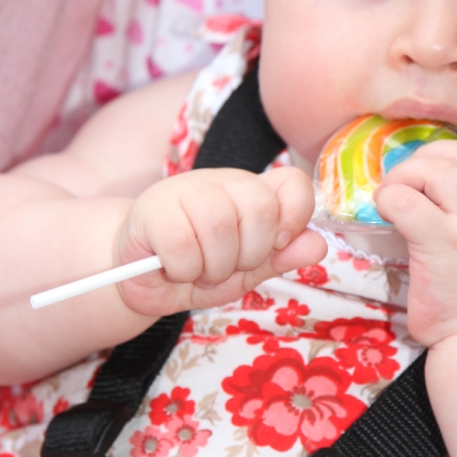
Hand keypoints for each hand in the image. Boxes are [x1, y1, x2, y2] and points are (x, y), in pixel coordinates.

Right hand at [112, 166, 325, 315]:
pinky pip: (183, 244)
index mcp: (252, 192)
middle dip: (249, 255)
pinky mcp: (153, 207)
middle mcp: (223, 182)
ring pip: (220, 225)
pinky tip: (174, 268)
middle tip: (228, 267)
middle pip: (259, 207)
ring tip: (200, 271)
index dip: (295, 216)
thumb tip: (319, 245)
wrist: (137, 274)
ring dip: (214, 267)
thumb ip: (280, 258)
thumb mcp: (245, 272)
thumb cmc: (196, 268)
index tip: (278, 245)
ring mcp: (186, 189)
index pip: (292, 183)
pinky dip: (184, 270)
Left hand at [374, 133, 456, 345]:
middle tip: (409, 185)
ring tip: (395, 197)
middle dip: (427, 159)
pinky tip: (386, 214)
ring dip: (406, 174)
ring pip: (437, 167)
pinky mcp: (442, 243)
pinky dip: (389, 197)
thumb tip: (443, 183)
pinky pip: (407, 199)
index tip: (445, 172)